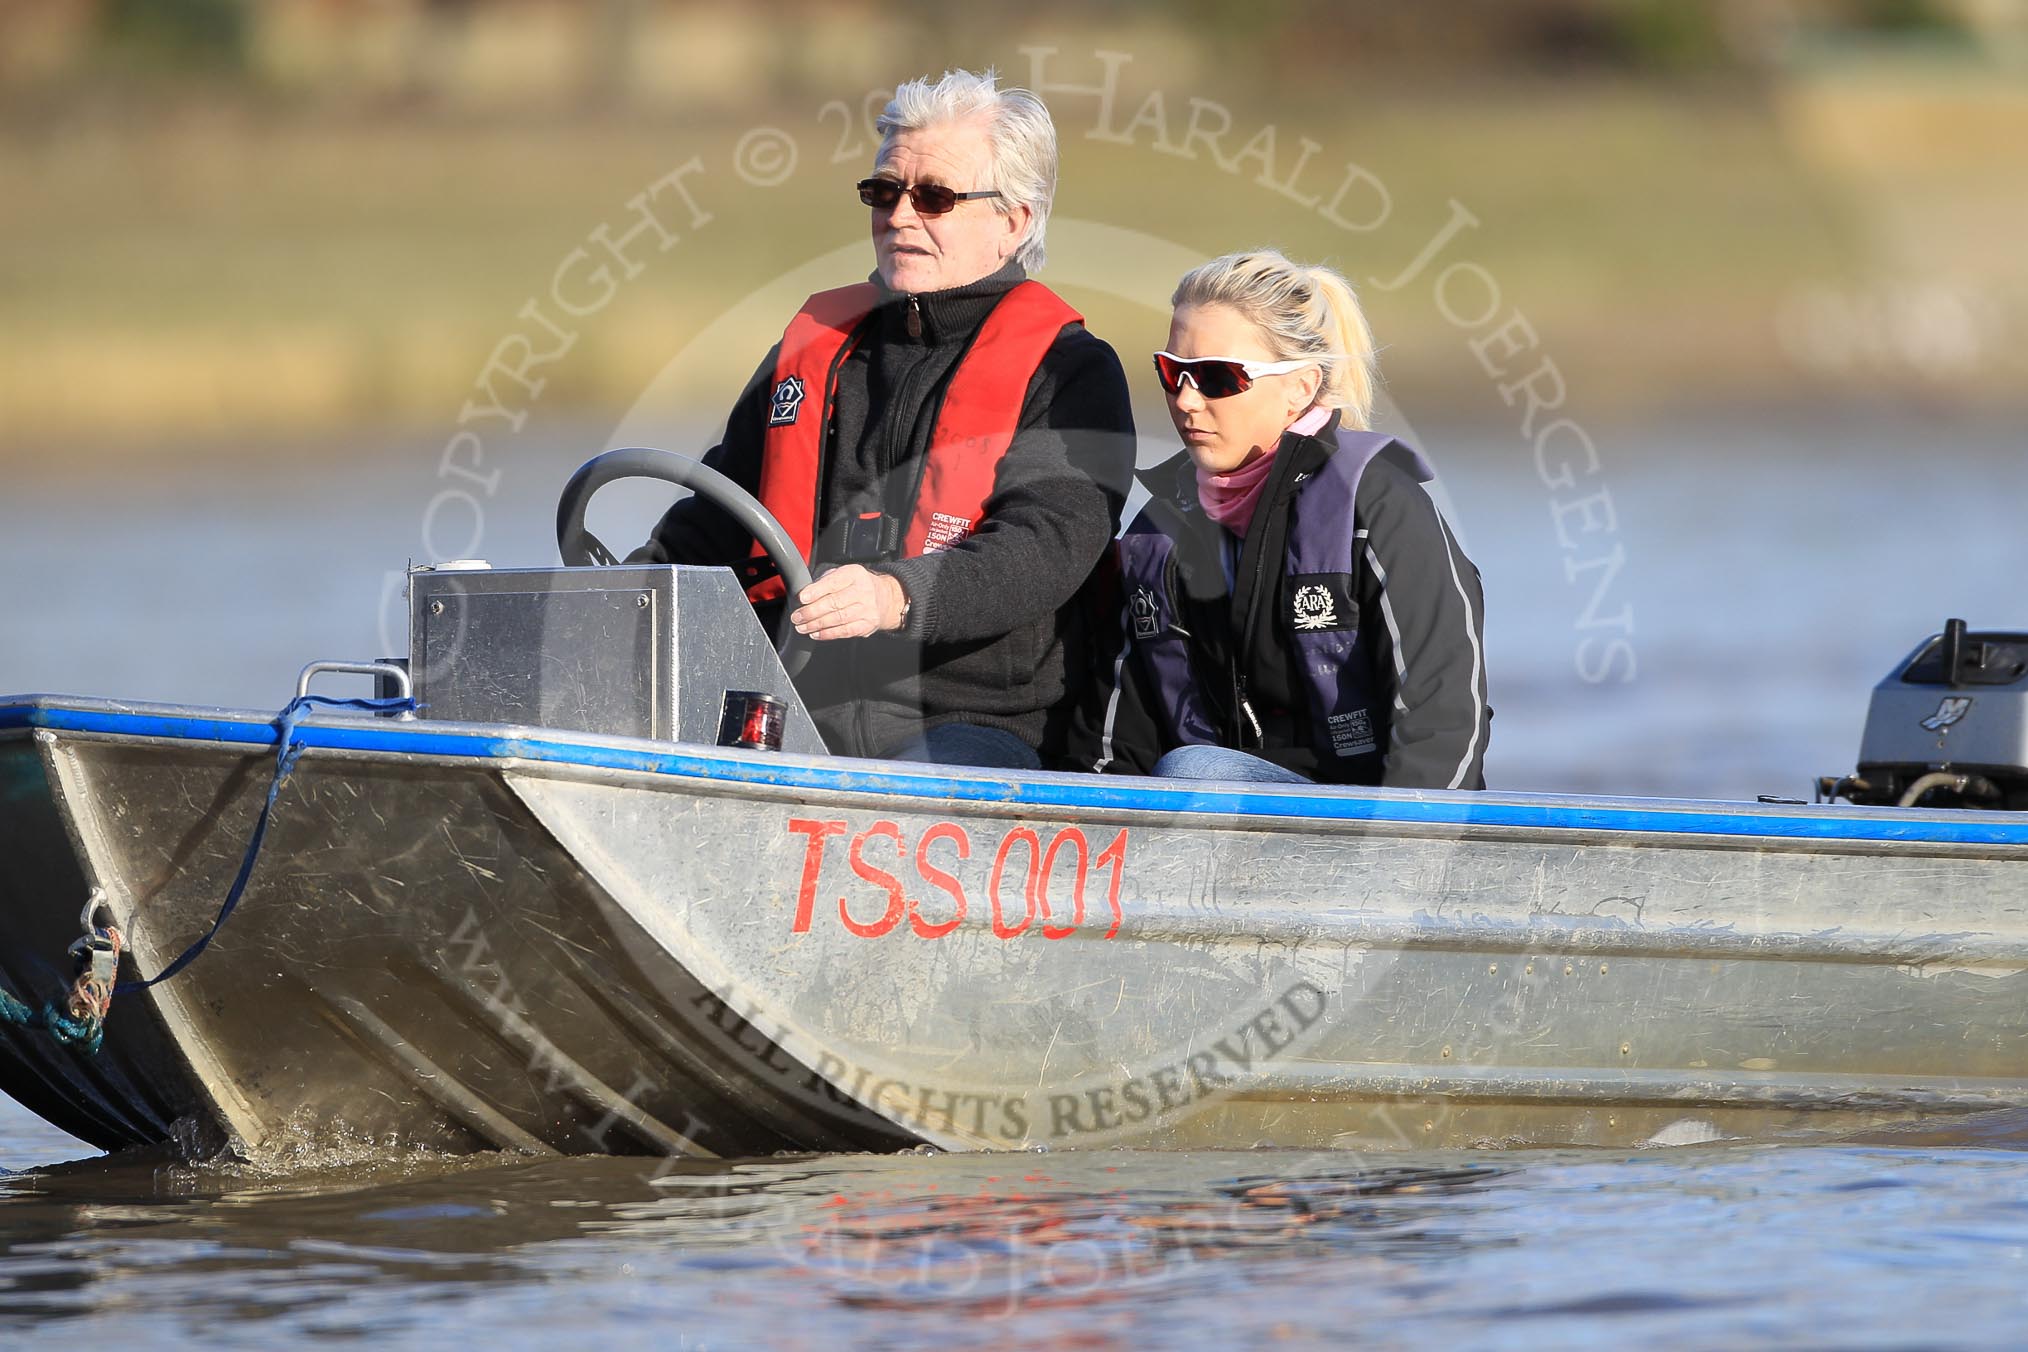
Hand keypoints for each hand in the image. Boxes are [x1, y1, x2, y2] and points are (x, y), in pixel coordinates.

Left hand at [790, 565, 908, 640]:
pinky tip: (816, 634)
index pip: (833, 582)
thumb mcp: (843, 574)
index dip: (816, 591)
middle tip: (797, 616)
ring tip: (802, 627)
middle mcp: (863, 591)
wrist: (885, 598)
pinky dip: (828, 634)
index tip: (802, 598)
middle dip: (812, 611)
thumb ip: (825, 581)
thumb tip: (804, 595)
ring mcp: (867, 609)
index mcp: (855, 574)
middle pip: (834, 603)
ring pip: (838, 618)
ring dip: (817, 624)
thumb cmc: (858, 586)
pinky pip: (845, 631)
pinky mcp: (867, 625)